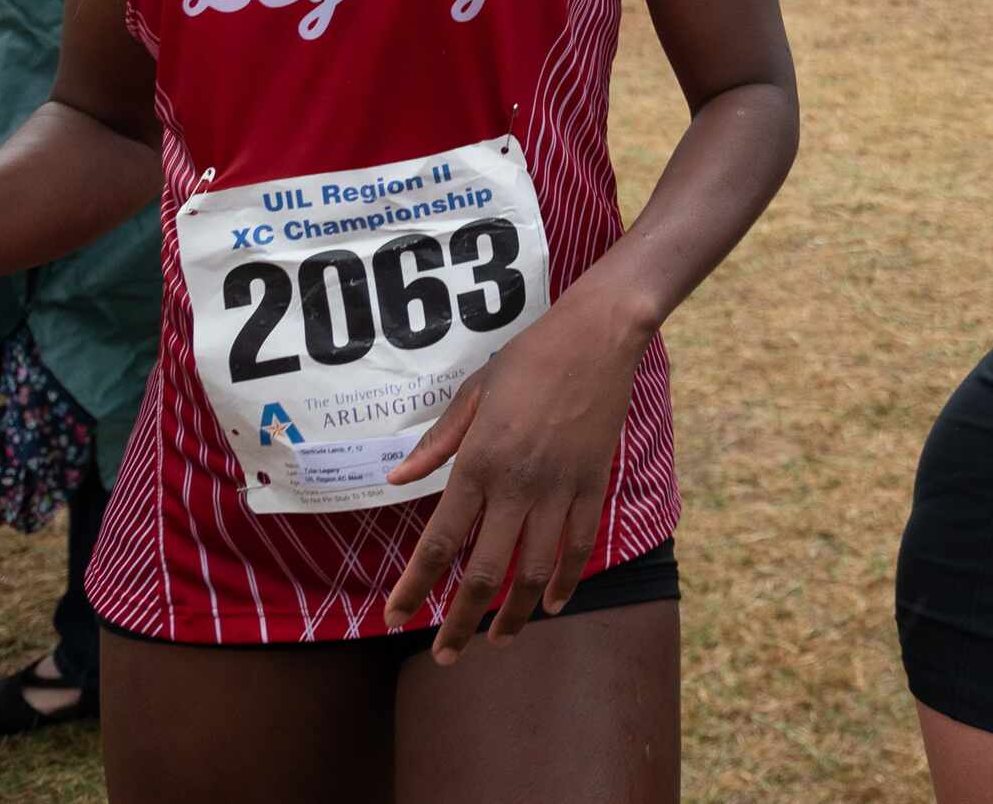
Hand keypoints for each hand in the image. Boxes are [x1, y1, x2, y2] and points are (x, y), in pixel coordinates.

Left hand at [380, 294, 646, 659]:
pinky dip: (563, 580)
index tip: (395, 617)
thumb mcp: (472, 393)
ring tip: (498, 642)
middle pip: (484, 570)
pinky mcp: (591, 484)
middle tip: (445, 655)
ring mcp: (558, 488)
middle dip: (462, 620)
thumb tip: (396, 479)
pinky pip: (578, 545)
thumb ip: (436, 443)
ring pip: (533, 569)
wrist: (597, 337)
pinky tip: (550, 604)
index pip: (439, 540)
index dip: (415, 585)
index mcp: (478, 461)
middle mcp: (516, 484)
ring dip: (513, 613)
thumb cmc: (528, 358)